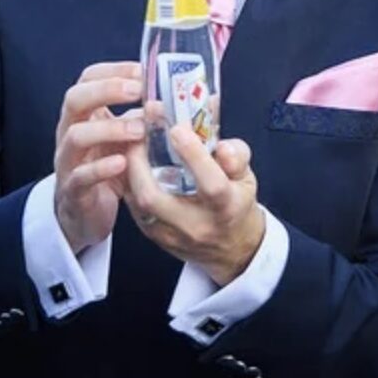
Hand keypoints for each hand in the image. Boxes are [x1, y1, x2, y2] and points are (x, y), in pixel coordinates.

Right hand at [53, 62, 145, 253]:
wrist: (85, 216)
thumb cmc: (111, 172)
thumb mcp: (128, 141)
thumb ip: (146, 119)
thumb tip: (191, 100)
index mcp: (85, 116)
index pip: (88, 79)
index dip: (113, 71)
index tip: (142, 71)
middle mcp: (71, 133)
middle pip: (75, 99)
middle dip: (106, 91)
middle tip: (137, 92)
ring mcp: (69, 161)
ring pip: (77, 136)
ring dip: (110, 128)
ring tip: (139, 130)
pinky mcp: (73, 190)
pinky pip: (81, 176)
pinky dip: (101, 167)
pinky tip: (123, 163)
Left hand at [124, 123, 264, 285]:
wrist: (231, 249)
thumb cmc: (236, 205)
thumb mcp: (247, 177)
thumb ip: (236, 155)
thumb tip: (222, 141)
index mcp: (226, 208)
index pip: (211, 184)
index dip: (193, 155)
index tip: (177, 128)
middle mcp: (196, 225)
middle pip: (155, 197)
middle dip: (139, 161)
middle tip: (138, 133)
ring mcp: (171, 234)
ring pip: (137, 203)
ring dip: (130, 170)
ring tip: (132, 143)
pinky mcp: (154, 237)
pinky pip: (134, 207)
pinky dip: (130, 182)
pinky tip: (132, 164)